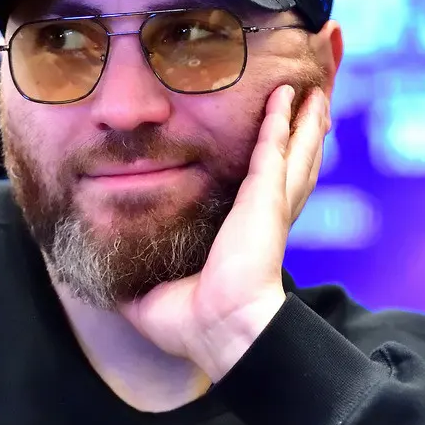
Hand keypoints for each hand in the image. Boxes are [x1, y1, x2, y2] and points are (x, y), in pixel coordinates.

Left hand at [118, 83, 330, 379]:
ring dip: (305, 120)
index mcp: (244, 237)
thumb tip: (110, 279)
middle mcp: (265, 217)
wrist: (218, 331)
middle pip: (294, 164)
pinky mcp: (266, 197)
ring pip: (296, 151)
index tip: (281, 144)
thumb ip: (136, 278)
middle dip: (305, 133)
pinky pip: (274, 146)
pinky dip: (280, 118)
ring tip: (315, 92)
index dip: (278, 168)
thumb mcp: (153, 295)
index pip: (266, 192)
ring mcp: (270, 204)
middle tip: (314, 103)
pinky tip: (285, 94)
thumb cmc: (191, 324)